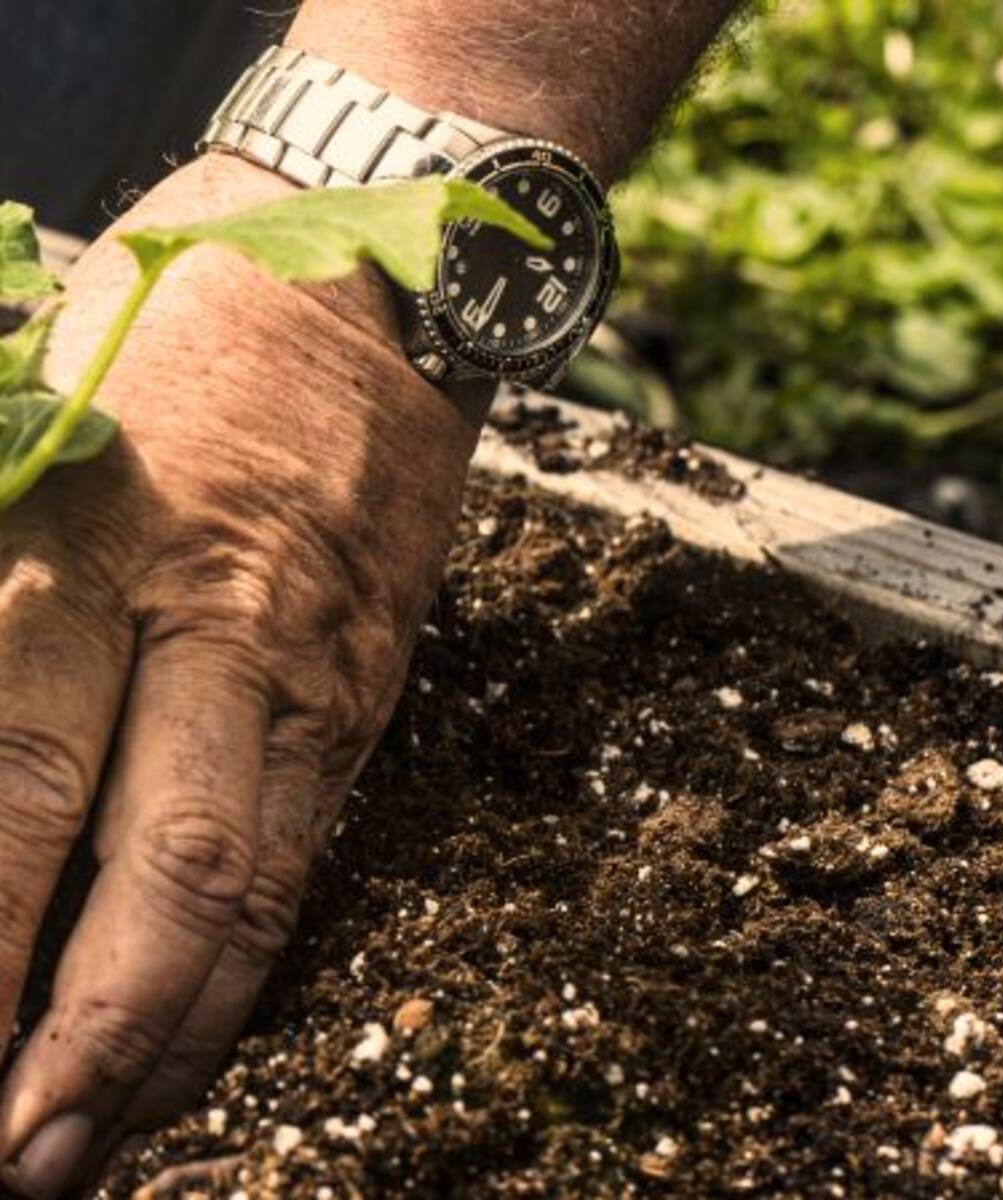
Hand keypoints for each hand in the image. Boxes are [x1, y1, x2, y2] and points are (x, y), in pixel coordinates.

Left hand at [0, 154, 486, 1197]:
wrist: (387, 289)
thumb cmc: (192, 317)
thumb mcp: (40, 403)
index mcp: (100, 539)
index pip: (18, 782)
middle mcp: (219, 625)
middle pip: (159, 866)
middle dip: (87, 1035)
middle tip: (22, 1162)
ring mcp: (317, 665)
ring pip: (256, 882)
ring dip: (181, 1025)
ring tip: (104, 1134)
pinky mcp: (373, 684)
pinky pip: (311, 846)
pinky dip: (252, 953)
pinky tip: (202, 1017)